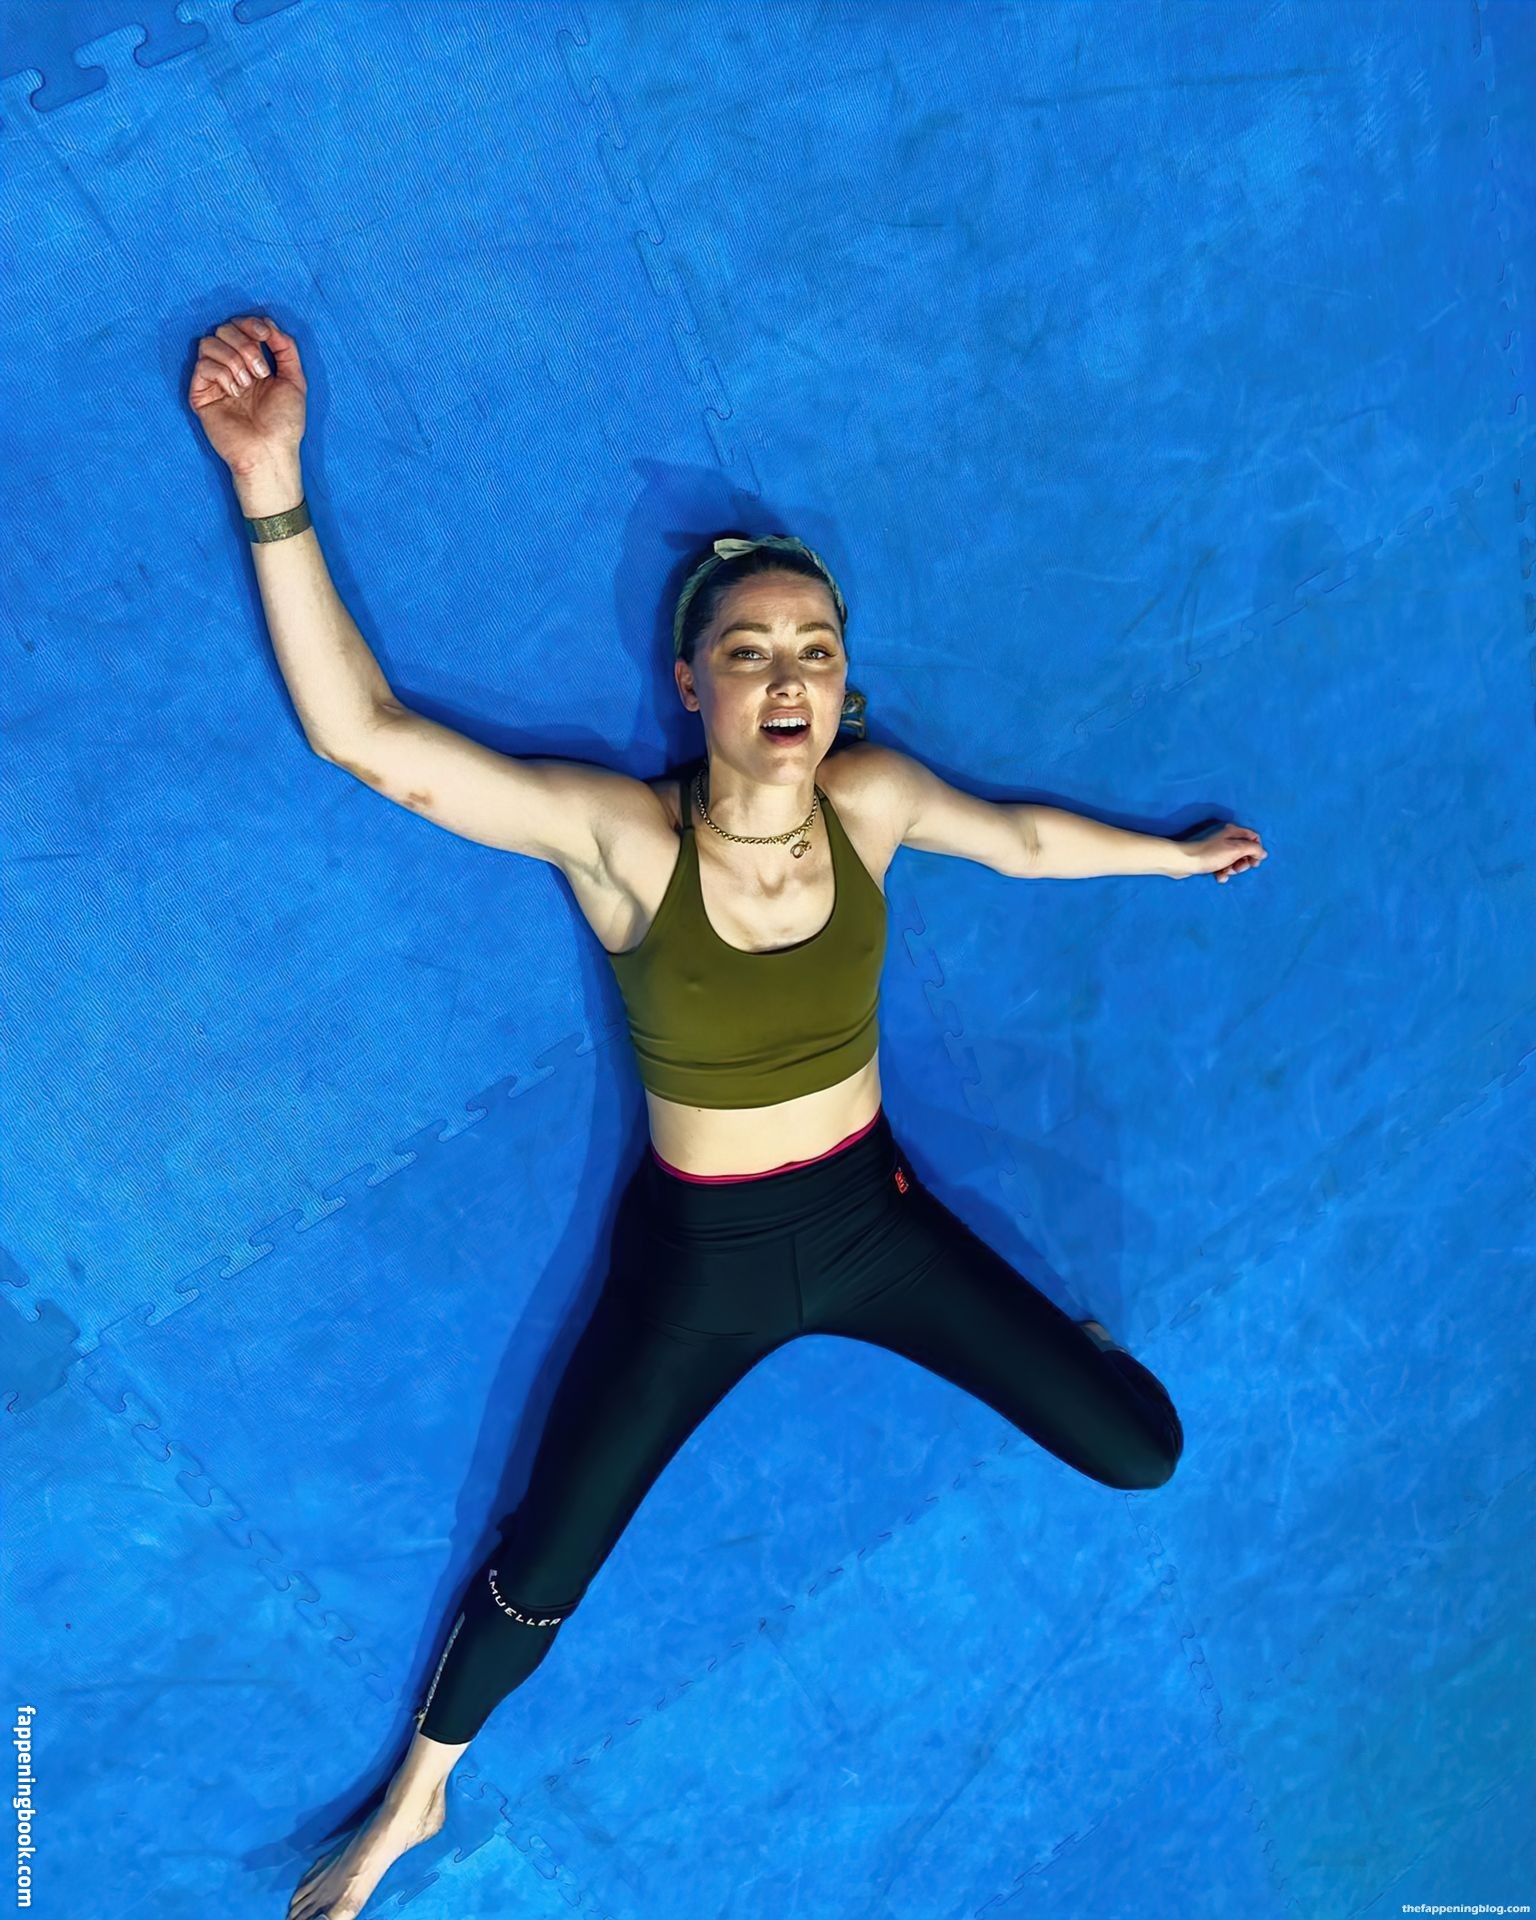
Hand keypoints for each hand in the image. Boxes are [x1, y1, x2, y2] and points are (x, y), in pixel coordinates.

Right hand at [187, 314, 306, 475]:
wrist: (270, 451)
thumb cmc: (285, 423)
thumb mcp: (295, 380)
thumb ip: (286, 348)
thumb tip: (268, 324)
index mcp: (253, 363)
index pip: (241, 326)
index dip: (252, 324)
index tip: (266, 337)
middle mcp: (232, 368)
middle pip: (224, 329)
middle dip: (245, 344)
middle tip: (260, 372)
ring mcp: (215, 380)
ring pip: (209, 342)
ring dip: (233, 358)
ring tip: (247, 384)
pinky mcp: (200, 394)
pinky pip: (202, 365)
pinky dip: (221, 373)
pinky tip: (233, 392)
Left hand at [1172, 822, 1266, 882]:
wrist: (1183, 861)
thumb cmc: (1210, 854)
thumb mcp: (1236, 850)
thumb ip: (1253, 849)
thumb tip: (1263, 853)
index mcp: (1232, 830)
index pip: (1253, 838)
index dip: (1256, 850)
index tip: (1254, 862)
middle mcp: (1225, 837)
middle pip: (1244, 850)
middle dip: (1243, 862)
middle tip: (1237, 868)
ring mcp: (1216, 848)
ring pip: (1233, 860)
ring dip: (1232, 869)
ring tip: (1225, 873)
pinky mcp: (1209, 858)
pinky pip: (1222, 865)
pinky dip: (1222, 872)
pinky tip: (1218, 877)